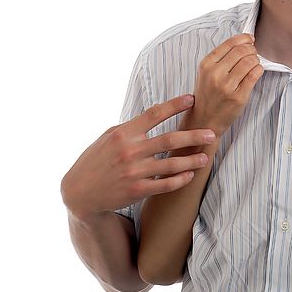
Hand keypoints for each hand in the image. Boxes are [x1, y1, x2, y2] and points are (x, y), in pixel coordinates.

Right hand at [61, 94, 217, 220]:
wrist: (80, 192)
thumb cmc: (97, 160)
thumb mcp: (109, 137)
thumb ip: (132, 128)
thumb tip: (156, 113)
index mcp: (123, 133)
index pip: (154, 114)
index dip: (175, 105)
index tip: (192, 99)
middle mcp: (130, 150)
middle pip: (169, 139)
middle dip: (193, 136)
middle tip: (211, 133)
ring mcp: (134, 171)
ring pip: (171, 164)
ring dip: (192, 160)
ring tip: (206, 157)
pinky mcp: (137, 190)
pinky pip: (165, 184)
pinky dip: (180, 179)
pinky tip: (190, 175)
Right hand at [185, 33, 263, 135]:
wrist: (204, 121)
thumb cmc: (208, 95)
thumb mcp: (206, 73)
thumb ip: (221, 58)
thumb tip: (244, 41)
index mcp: (206, 65)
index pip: (229, 44)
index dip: (244, 38)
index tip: (250, 39)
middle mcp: (215, 74)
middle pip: (242, 51)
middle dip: (251, 49)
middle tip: (253, 53)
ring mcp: (227, 86)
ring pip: (250, 61)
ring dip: (256, 60)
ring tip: (254, 64)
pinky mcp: (239, 97)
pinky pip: (254, 75)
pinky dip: (259, 69)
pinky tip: (257, 71)